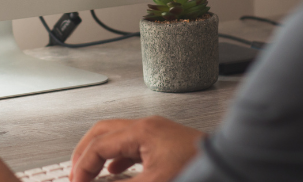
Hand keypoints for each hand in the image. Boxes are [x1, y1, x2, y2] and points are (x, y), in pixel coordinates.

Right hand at [70, 116, 203, 181]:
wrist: (228, 163)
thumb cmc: (197, 166)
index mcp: (141, 132)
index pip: (99, 145)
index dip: (82, 166)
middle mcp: (146, 126)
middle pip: (102, 132)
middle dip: (84, 154)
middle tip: (75, 175)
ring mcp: (154, 131)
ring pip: (115, 136)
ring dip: (99, 154)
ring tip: (89, 174)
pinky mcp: (162, 141)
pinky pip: (130, 144)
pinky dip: (116, 158)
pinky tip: (115, 172)